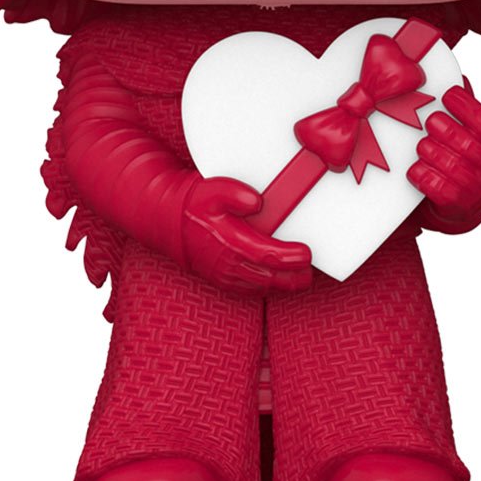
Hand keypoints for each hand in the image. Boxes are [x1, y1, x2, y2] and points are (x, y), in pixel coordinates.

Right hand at [181, 177, 312, 294]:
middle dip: (293, 277)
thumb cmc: (196, 205)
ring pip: (261, 287)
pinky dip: (268, 287)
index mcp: (230, 242)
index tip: (307, 254)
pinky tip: (279, 281)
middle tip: (310, 271)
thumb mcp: (212, 190)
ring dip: (283, 285)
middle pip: (269, 278)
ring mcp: (226, 276)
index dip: (289, 258)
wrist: (171, 223)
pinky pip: (251, 290)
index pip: (267, 256)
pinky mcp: (223, 281)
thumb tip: (257, 202)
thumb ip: (234, 193)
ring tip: (302, 278)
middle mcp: (228, 264)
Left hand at [408, 84, 480, 232]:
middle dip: (442, 130)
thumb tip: (460, 79)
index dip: (465, 106)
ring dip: (429, 152)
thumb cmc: (466, 158)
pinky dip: (422, 176)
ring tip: (422, 147)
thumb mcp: (472, 133)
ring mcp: (473, 185)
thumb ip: (466, 110)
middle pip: (464, 143)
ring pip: (448, 165)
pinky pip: (436, 186)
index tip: (447, 96)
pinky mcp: (456, 203)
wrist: (470, 202)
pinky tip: (417, 169)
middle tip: (430, 123)